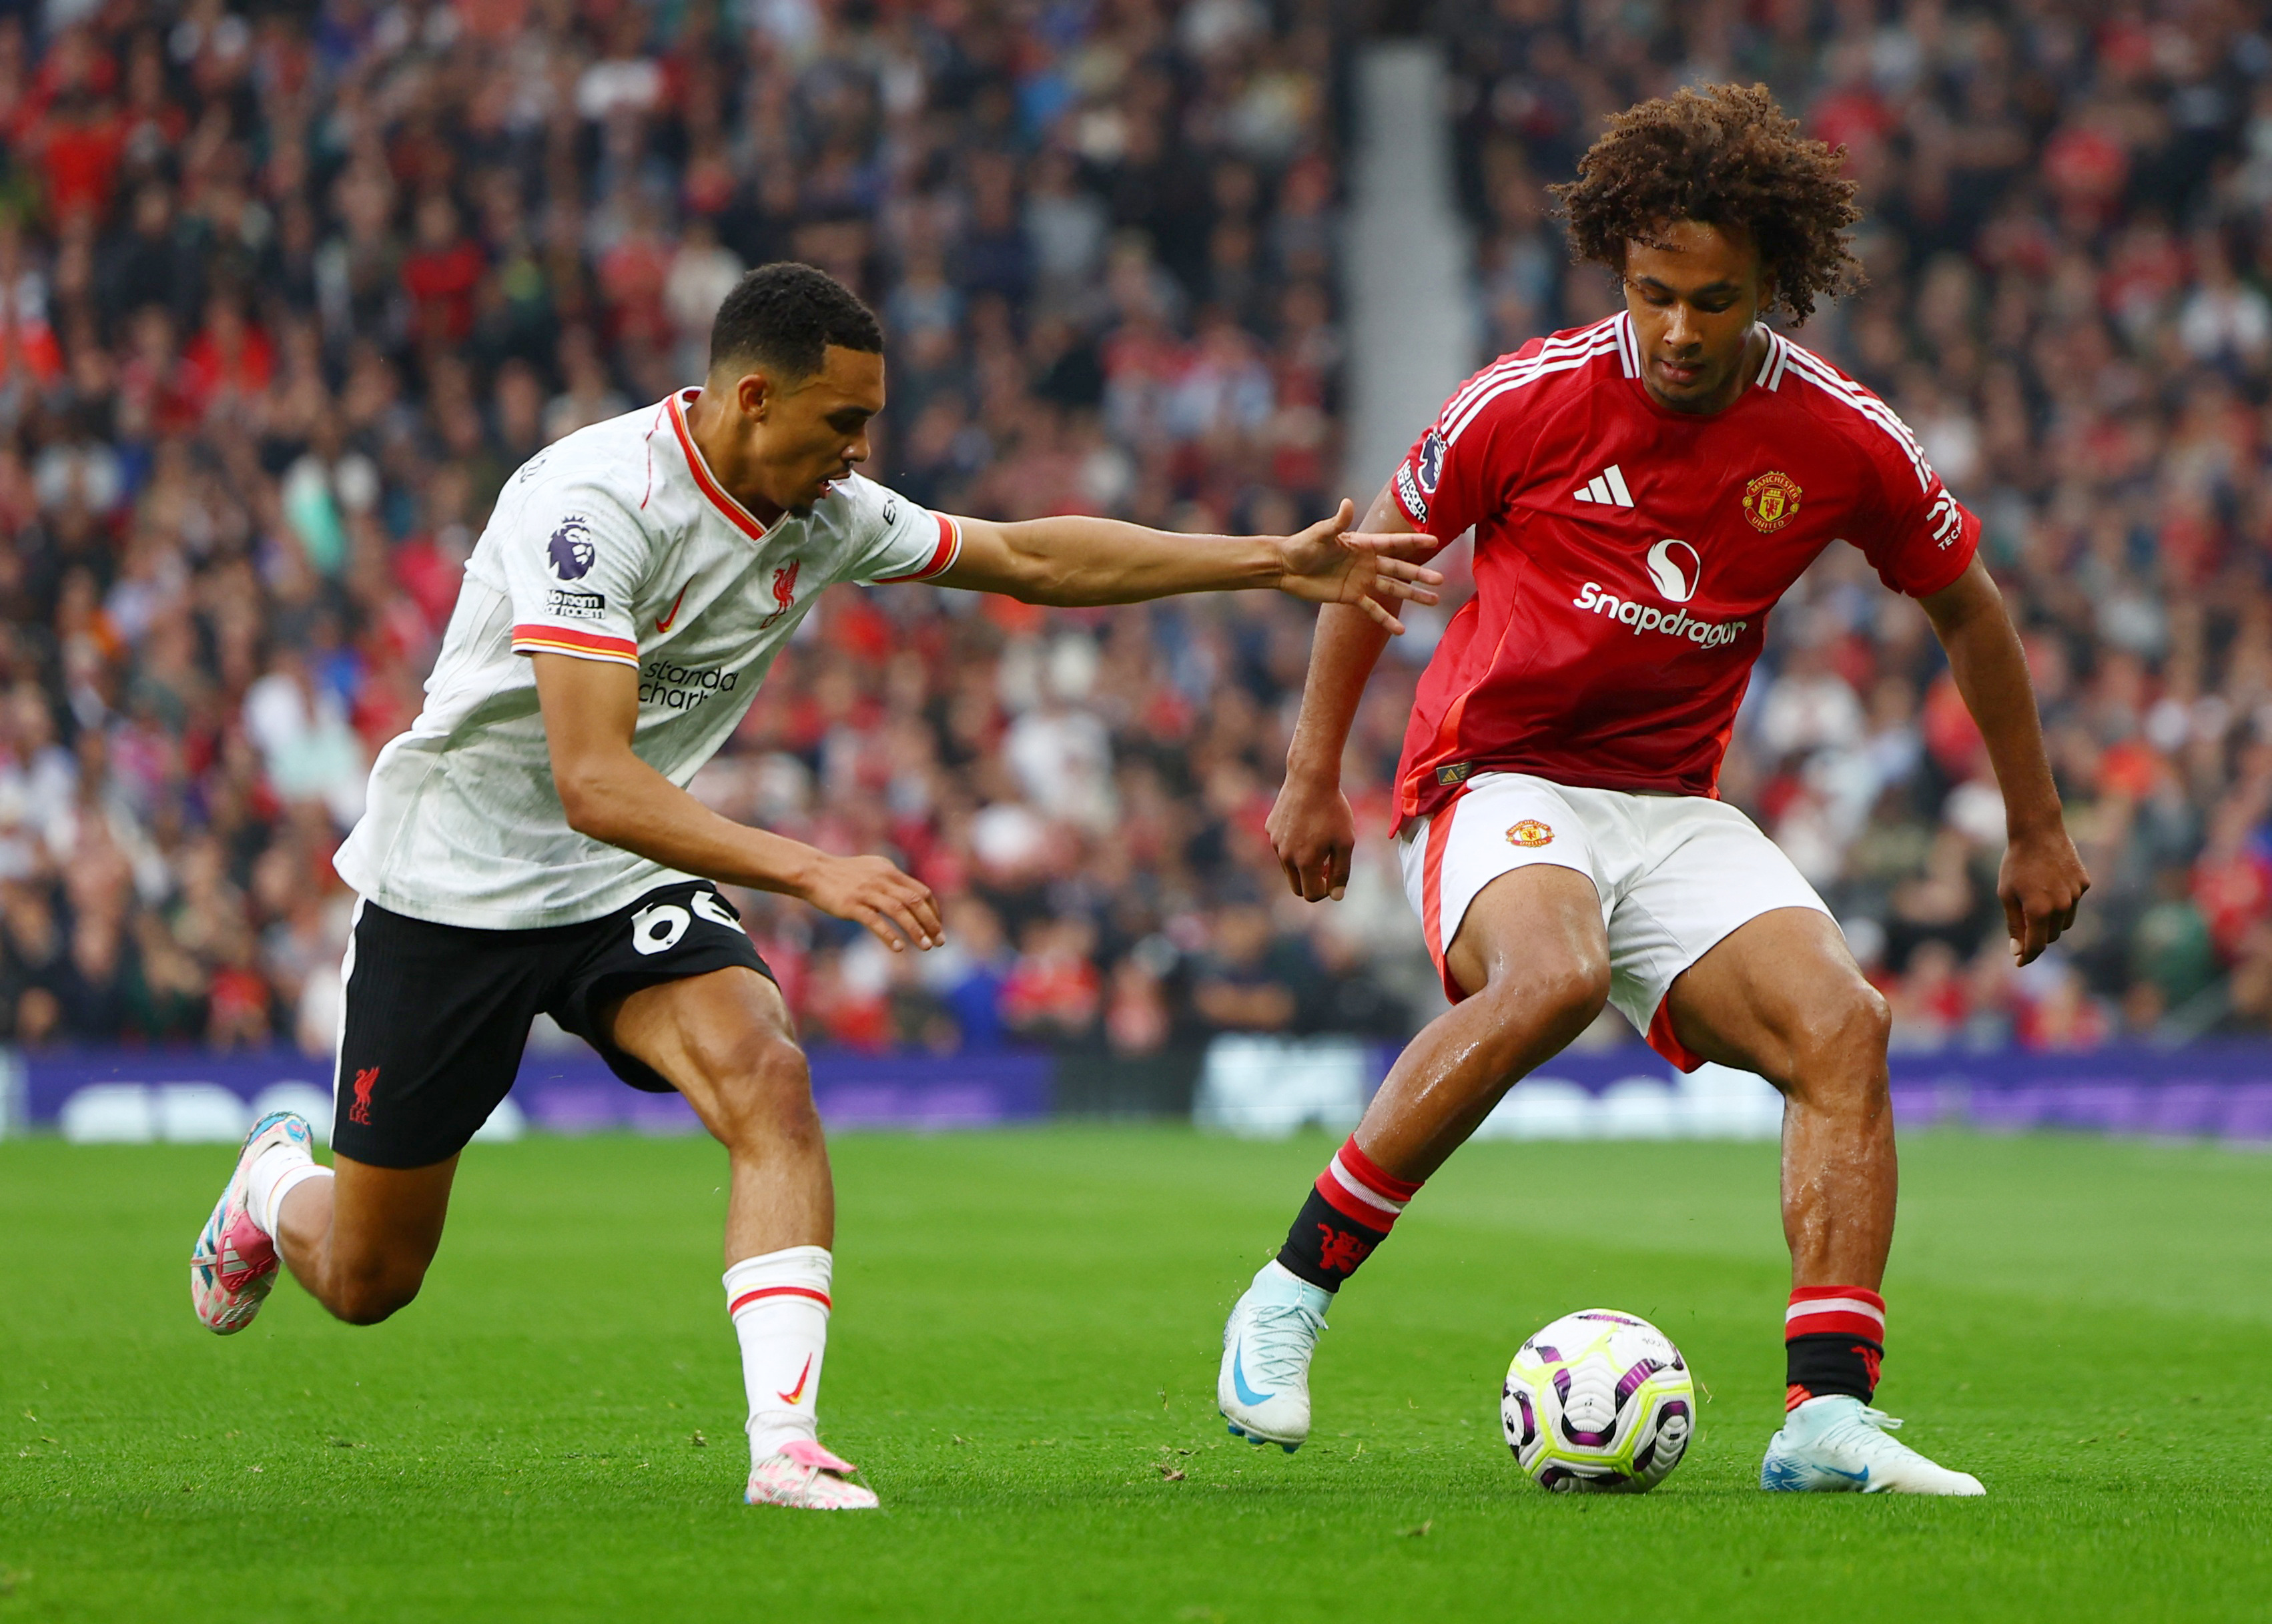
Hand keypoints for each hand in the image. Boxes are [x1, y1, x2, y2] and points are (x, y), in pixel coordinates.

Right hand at [796, 852, 944, 952]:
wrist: (814, 872)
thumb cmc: (844, 875)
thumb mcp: (873, 871)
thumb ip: (891, 882)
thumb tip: (912, 898)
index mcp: (890, 871)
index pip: (921, 891)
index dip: (934, 911)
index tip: (938, 927)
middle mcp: (882, 879)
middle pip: (915, 901)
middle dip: (931, 923)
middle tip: (940, 942)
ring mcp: (866, 891)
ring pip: (899, 910)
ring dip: (915, 930)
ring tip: (926, 946)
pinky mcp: (851, 904)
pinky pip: (874, 920)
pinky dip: (888, 934)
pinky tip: (898, 948)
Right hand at [1268, 772, 1357, 901]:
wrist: (1311, 778)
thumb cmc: (1333, 810)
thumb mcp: (1345, 842)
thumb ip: (1341, 873)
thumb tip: (1336, 897)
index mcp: (1305, 862)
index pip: (1311, 895)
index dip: (1325, 892)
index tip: (1334, 878)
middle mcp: (1286, 856)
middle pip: (1297, 886)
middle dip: (1312, 882)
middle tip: (1328, 865)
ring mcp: (1275, 842)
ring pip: (1289, 866)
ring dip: (1303, 863)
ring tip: (1319, 841)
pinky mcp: (1270, 829)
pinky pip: (1282, 846)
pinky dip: (1294, 844)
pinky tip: (1306, 824)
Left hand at [1273, 499, 1444, 633]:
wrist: (1286, 567)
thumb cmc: (1302, 545)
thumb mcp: (1321, 534)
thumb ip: (1337, 522)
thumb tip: (1347, 502)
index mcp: (1363, 544)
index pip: (1393, 543)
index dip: (1413, 543)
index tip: (1435, 541)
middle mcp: (1367, 562)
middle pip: (1399, 569)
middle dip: (1419, 575)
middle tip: (1441, 581)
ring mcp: (1361, 580)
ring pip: (1392, 588)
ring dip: (1412, 595)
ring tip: (1433, 602)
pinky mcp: (1351, 597)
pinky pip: (1372, 609)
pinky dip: (1386, 619)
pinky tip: (1401, 630)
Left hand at [1998, 823, 2088, 964]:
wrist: (2038, 832)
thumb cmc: (2016, 864)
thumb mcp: (2007, 895)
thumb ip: (2014, 925)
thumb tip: (2018, 951)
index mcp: (2039, 911)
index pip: (2037, 945)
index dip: (2027, 956)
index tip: (2019, 962)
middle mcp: (2062, 906)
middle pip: (2052, 936)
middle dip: (2038, 937)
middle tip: (2023, 930)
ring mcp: (2076, 895)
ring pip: (2065, 922)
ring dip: (2051, 922)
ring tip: (2035, 902)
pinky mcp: (2084, 883)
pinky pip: (2073, 903)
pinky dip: (2062, 903)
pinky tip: (2049, 886)